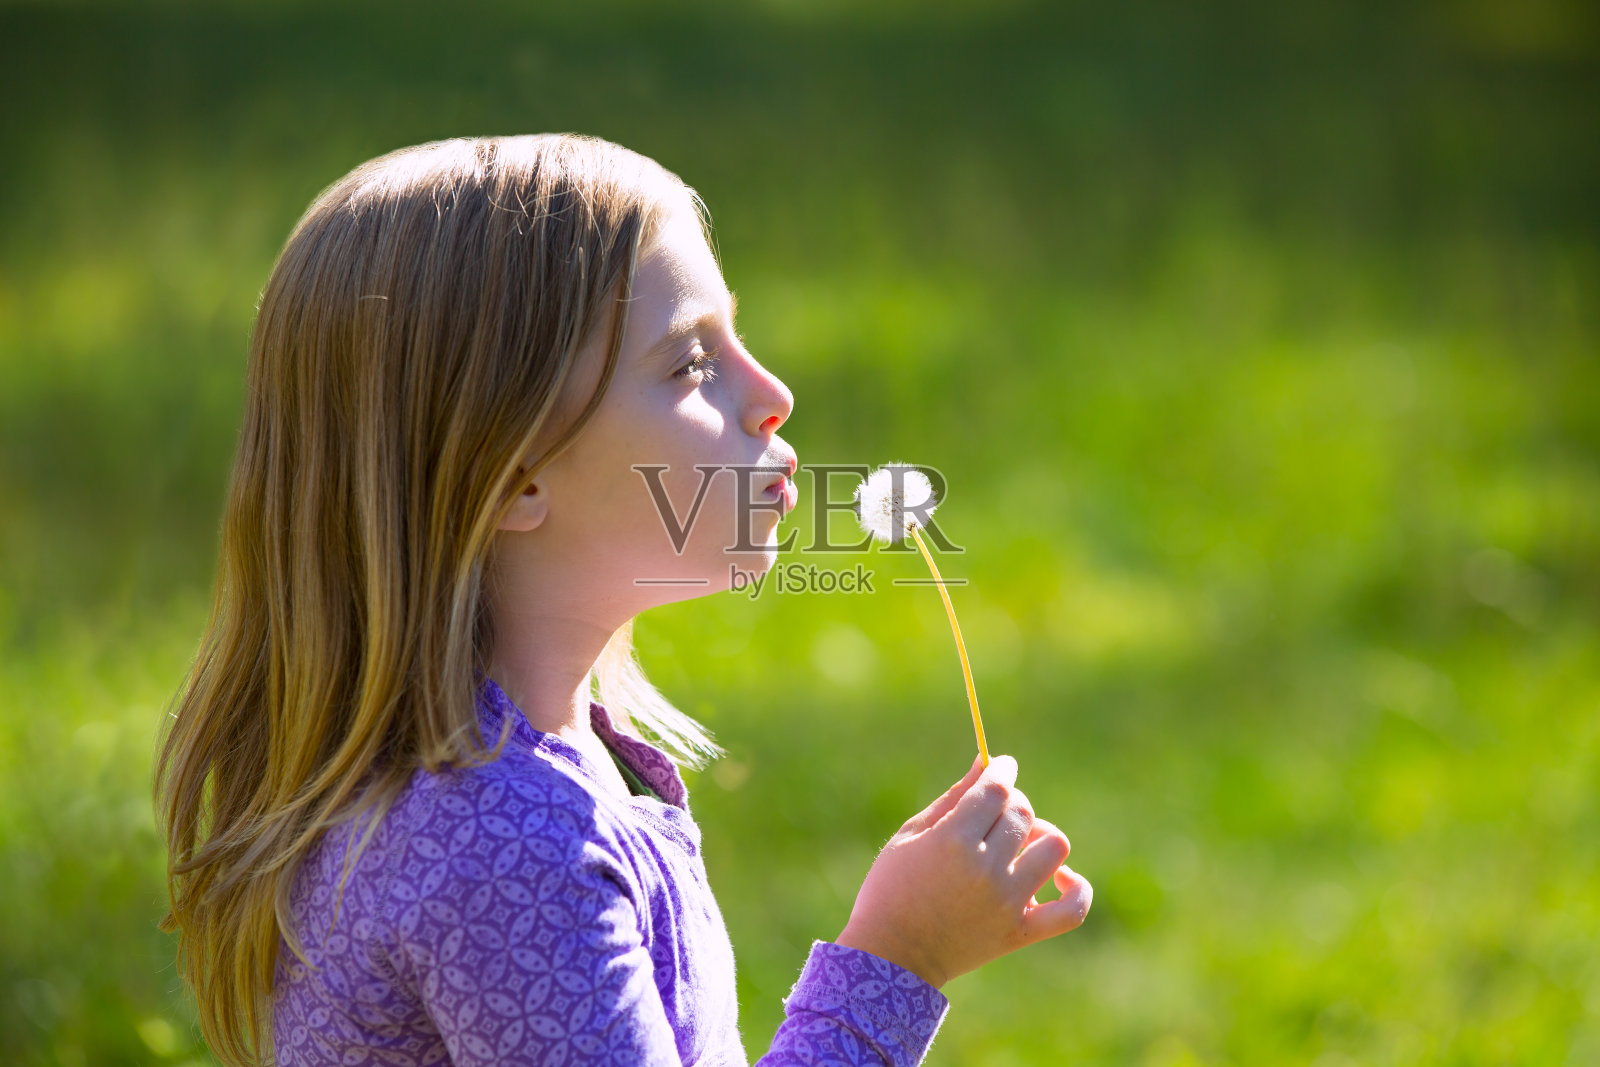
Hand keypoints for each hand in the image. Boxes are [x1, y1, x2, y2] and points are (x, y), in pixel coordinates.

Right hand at [834, 753, 1091, 989]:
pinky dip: (1076, 889)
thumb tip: (986, 761)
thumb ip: (955, 797)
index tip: (1003, 766)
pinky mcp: (1021, 932)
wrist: (894, 955)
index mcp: (953, 842)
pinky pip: (1072, 909)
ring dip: (1039, 835)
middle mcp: (985, 869)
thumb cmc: (891, 888)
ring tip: (1018, 844)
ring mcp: (1008, 902)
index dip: (1003, 771)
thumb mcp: (912, 835)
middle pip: (1024, 813)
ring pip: (1053, 847)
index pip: (997, 790)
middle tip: (993, 811)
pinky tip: (1061, 877)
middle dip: (1012, 801)